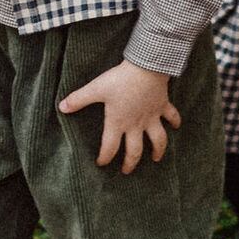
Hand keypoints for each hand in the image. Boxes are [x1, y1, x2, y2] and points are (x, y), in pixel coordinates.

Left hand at [59, 60, 181, 171]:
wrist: (146, 67)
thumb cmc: (120, 79)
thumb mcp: (96, 88)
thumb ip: (79, 99)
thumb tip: (61, 107)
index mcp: (118, 122)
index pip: (110, 147)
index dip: (104, 157)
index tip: (101, 163)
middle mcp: (136, 124)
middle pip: (135, 151)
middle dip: (131, 163)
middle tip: (126, 171)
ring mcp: (152, 116)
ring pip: (158, 139)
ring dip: (158, 150)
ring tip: (157, 159)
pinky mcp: (162, 105)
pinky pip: (172, 116)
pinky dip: (175, 121)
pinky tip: (177, 126)